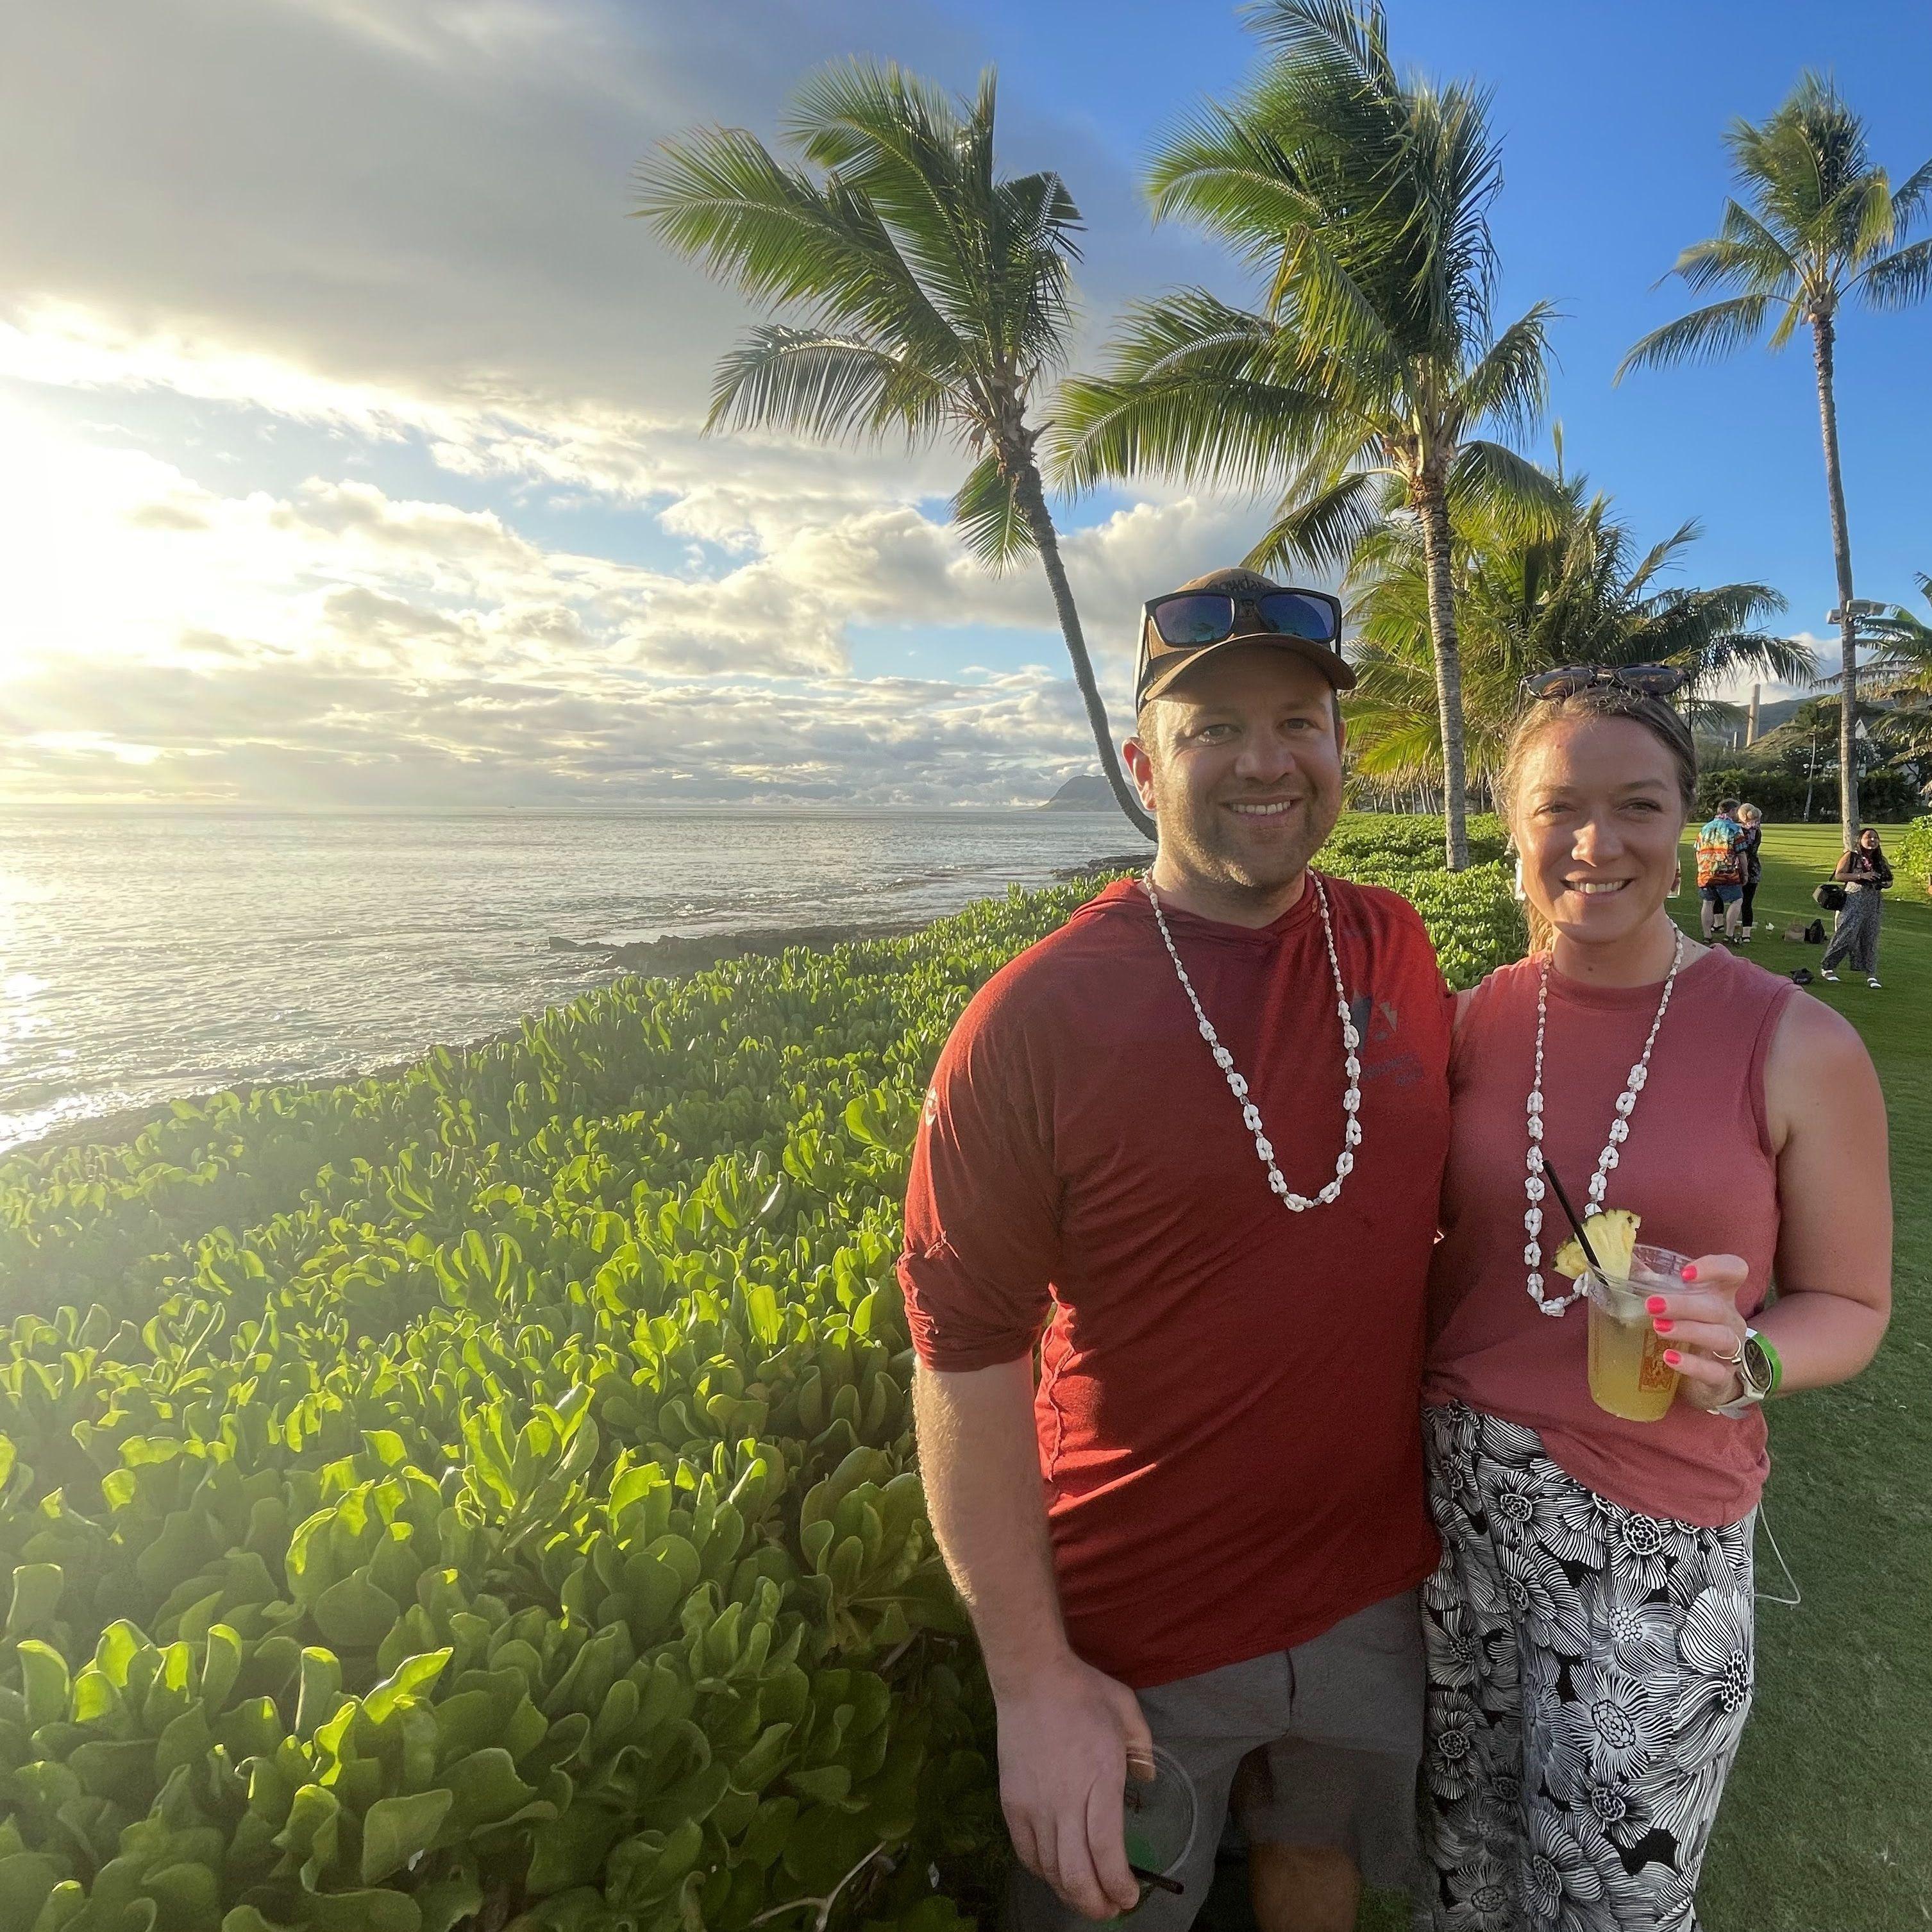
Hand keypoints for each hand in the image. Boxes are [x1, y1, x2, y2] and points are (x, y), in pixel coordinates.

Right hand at [995, 1650, 1154, 1919]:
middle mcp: (1065, 1801)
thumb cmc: (1083, 1691)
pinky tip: (1056, 1874)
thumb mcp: (1127, 1712)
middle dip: (1096, 1904)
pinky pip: (1026, 1852)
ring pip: (1050, 1870)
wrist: (1031, 1676)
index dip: (1119, 1886)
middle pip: (1076, 1875)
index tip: (1130, 1897)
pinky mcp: (1012, 1802)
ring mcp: (1034, 1805)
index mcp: (1099, 1781)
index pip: (1107, 1854)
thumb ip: (1143, 1751)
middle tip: (1111, 1910)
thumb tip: (1147, 1782)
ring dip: (1071, 1894)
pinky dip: (1042, 1873)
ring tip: (1087, 1898)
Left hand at [1645, 1253, 1749, 1412]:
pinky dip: (1691, 1364)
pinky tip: (1669, 1358)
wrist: (1705, 1378)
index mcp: (1720, 1295)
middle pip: (1717, 1307)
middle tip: (1652, 1305)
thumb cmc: (1687, 1331)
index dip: (1716, 1267)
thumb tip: (1623, 1260)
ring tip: (1659, 1328)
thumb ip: (1653, 1282)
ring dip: (1688, 1330)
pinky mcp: (1723, 1376)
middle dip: (1684, 1304)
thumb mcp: (1674, 1304)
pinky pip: (1713, 1371)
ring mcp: (1731, 1349)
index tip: (1685, 1273)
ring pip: (1719, 1336)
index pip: (1734, 1270)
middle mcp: (1730, 1319)